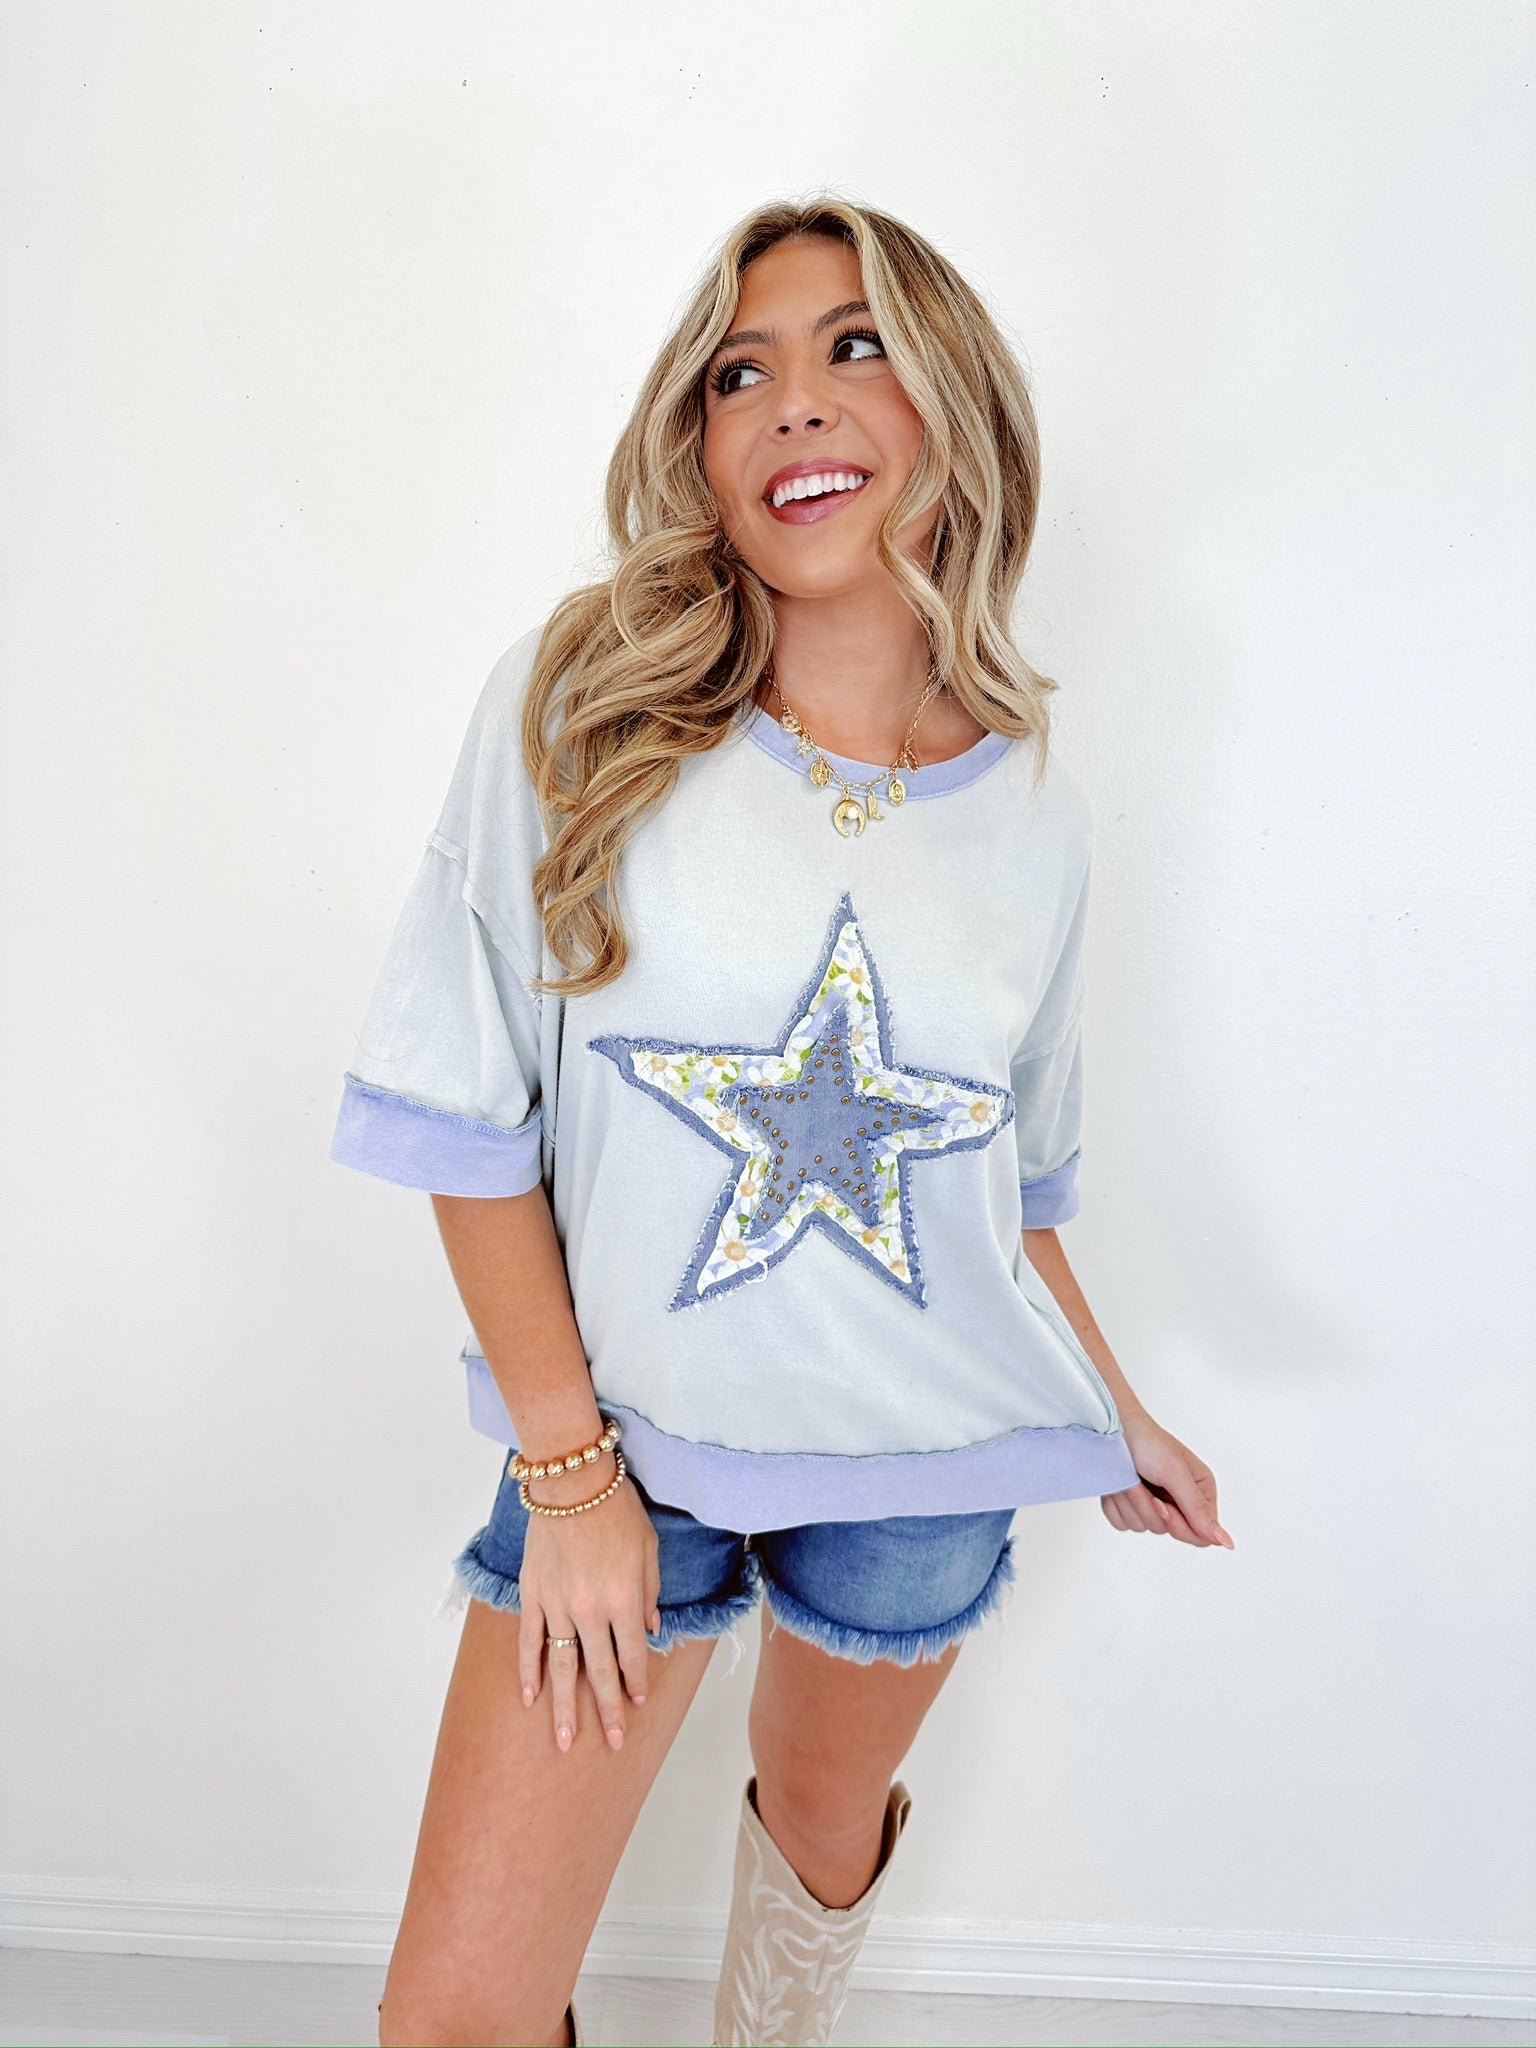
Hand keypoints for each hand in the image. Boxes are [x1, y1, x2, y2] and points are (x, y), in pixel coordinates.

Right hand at [515, 1453, 662, 1753]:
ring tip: (565, 1740)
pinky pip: (530, 1640)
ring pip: (561, 1666)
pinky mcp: (533, 1594)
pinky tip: (529, 1698)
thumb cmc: (617, 1507)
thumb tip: (650, 1629)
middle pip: (599, 1671)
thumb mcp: (649, 1548)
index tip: (637, 1705)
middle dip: (607, 1711)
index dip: (636, 1682)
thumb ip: (650, 1592)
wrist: (572, 1479)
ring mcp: (558, 1605)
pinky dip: (528, 1671)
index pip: (633, 1655)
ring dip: (564, 1707)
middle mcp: (592, 1610)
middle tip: (613, 1743)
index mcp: (625, 1600)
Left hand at [1102, 1408, 1234, 1548]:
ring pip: (1142, 1526)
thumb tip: (1226, 1541)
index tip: (1161, 1504)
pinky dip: (1116, 1504)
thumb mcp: (1176, 1474)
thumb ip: (1198, 1509)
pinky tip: (1119, 1484)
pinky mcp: (1131, 1506)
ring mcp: (1154, 1505)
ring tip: (1130, 1477)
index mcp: (1200, 1493)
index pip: (1199, 1535)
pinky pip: (1122, 1523)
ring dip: (1131, 1501)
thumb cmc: (1148, 1442)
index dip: (1178, 1526)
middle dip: (1150, 1508)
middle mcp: (1180, 1501)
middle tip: (1143, 1485)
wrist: (1113, 1429)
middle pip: (1168, 1532)